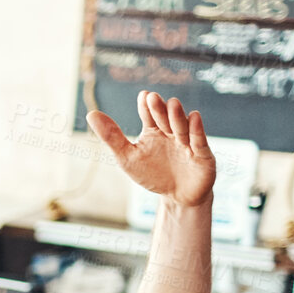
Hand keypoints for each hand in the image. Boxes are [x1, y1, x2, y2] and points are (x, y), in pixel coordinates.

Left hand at [86, 92, 215, 208]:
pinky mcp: (202, 154)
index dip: (146, 106)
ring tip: (172, 105)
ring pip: (182, 126)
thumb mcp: (127, 157)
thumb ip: (111, 136)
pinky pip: (199, 140)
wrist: (178, 197)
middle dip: (159, 109)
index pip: (149, 115)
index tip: (143, 96)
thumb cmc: (152, 175)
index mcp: (154, 131)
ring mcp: (188, 142)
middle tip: (152, 98)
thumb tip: (91, 113)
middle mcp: (172, 132)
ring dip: (176, 117)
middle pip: (165, 118)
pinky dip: (196, 129)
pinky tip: (193, 117)